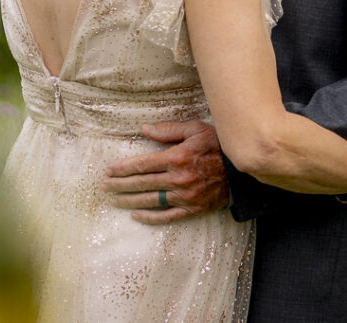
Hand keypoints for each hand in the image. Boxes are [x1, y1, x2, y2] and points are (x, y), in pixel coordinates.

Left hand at [101, 120, 228, 224]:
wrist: (242, 171)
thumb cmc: (219, 146)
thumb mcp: (196, 130)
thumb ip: (169, 130)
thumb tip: (144, 129)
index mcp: (177, 157)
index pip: (142, 164)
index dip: (122, 168)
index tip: (108, 170)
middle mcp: (178, 179)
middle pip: (141, 183)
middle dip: (119, 185)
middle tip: (103, 186)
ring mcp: (184, 196)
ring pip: (149, 200)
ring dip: (128, 201)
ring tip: (113, 200)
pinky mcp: (191, 210)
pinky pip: (166, 216)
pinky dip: (149, 217)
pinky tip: (136, 215)